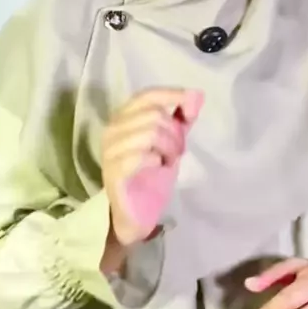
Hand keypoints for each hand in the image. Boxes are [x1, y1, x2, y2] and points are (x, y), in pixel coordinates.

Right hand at [102, 88, 202, 245]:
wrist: (136, 213)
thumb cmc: (151, 174)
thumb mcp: (171, 141)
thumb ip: (182, 118)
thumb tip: (197, 95)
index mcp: (124, 117)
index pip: (147, 95)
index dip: (172, 95)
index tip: (192, 106)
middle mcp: (112, 129)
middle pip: (153, 115)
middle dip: (175, 133)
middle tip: (178, 151)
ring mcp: (110, 150)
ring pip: (149, 133)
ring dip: (168, 148)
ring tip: (169, 161)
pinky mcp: (113, 171)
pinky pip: (140, 156)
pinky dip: (156, 159)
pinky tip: (158, 167)